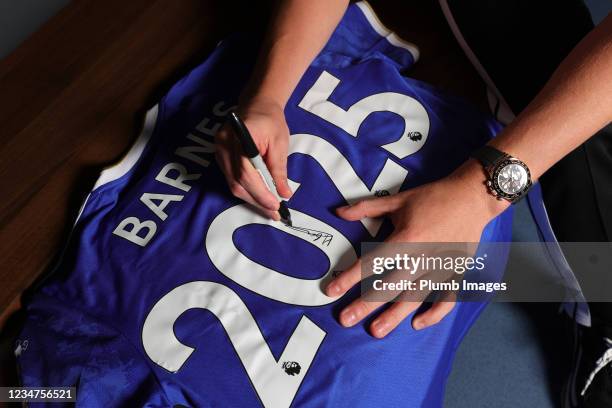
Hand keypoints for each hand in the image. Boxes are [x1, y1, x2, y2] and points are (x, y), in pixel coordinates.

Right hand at [215, 96, 292, 219]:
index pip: (246, 173)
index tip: (276, 205)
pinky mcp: (219, 156)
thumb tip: (284, 194)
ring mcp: (218, 150)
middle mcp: (224, 144)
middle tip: (274, 213)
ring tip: (269, 208)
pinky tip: (259, 196)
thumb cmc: (270, 121)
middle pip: (237, 182)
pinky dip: (245, 190)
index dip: (260, 193)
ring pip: (232, 184)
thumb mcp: (280, 143)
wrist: (256, 105)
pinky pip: (231, 179)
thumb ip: (279, 170)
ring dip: (251, 198)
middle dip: (257, 200)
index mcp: (240, 137)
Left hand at [325, 160, 508, 337]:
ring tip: (376, 331)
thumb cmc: (433, 197)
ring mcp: (441, 268)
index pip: (371, 262)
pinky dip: (434, 313)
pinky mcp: (457, 273)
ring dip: (394, 315)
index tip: (331, 291)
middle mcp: (422, 257)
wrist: (473, 196)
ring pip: (415, 297)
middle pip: (389, 286)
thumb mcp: (398, 200)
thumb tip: (338, 211)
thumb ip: (367, 208)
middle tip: (346, 320)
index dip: (349, 277)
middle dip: (365, 304)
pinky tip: (417, 324)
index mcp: (406, 239)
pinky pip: (447, 298)